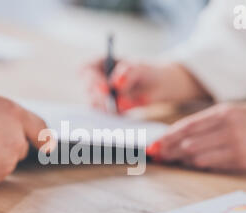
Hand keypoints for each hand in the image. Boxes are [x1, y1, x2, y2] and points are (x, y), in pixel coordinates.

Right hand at [83, 59, 207, 112]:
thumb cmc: (149, 71)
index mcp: (100, 63)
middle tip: (118, 102)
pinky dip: (117, 114)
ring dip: (111, 107)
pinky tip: (131, 108)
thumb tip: (116, 84)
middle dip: (102, 97)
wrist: (160, 86)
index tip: (106, 87)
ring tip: (132, 102)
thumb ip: (128, 73)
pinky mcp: (107, 110)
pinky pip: (105, 116)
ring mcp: (100, 96)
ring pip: (95, 105)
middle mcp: (96, 80)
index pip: (85, 70)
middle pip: (88, 90)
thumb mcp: (141, 68)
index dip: (91, 79)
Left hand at [147, 101, 245, 171]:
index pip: (187, 126)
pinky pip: (210, 165)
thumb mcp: (230, 111)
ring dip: (182, 158)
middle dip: (170, 149)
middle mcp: (228, 129)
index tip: (155, 143)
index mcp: (223, 113)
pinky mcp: (241, 162)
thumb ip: (205, 122)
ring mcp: (235, 147)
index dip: (168, 137)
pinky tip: (191, 162)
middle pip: (188, 143)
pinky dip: (197, 163)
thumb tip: (178, 135)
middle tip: (159, 154)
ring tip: (173, 157)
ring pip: (196, 156)